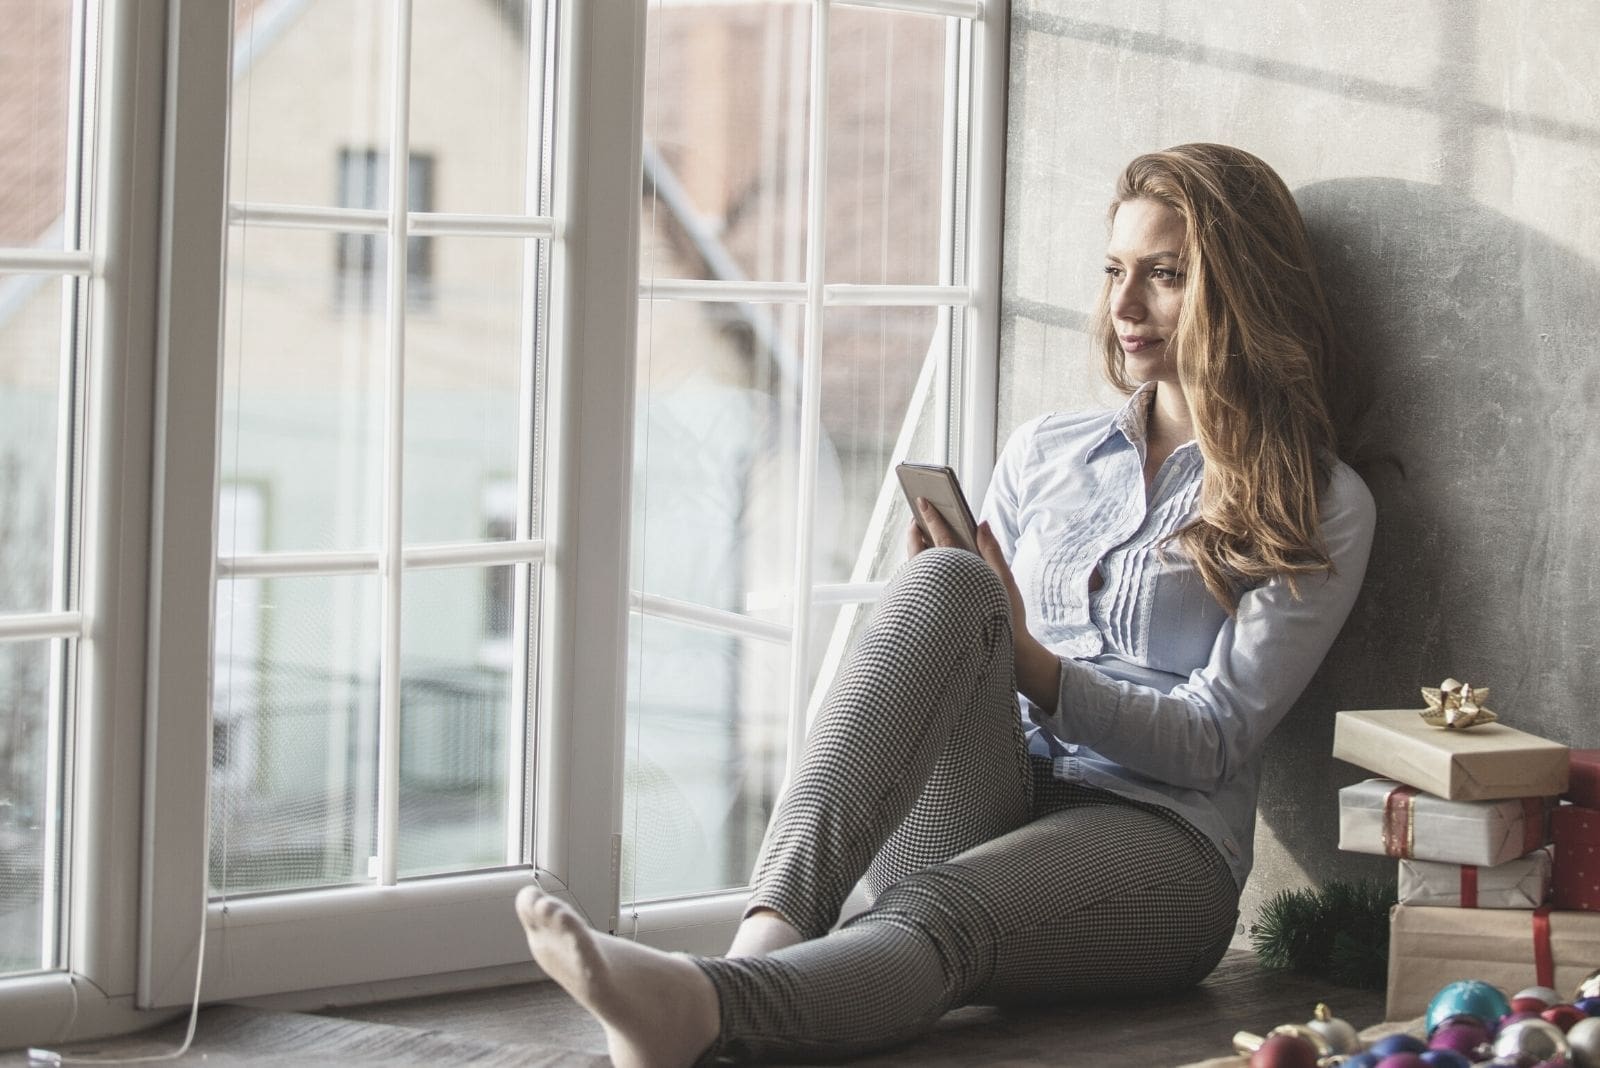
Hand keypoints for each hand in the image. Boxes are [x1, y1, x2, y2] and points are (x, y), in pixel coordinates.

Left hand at [909, 500, 1025, 629]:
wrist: (1002, 652)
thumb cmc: (1005, 614)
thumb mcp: (1004, 579)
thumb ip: (992, 550)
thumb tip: (982, 524)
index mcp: (959, 573)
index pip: (940, 539)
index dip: (931, 517)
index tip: (922, 501)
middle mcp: (941, 585)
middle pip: (918, 551)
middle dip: (915, 531)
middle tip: (917, 515)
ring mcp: (932, 598)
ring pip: (915, 566)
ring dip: (916, 548)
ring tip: (920, 534)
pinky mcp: (930, 609)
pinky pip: (918, 581)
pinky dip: (918, 565)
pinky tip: (925, 562)